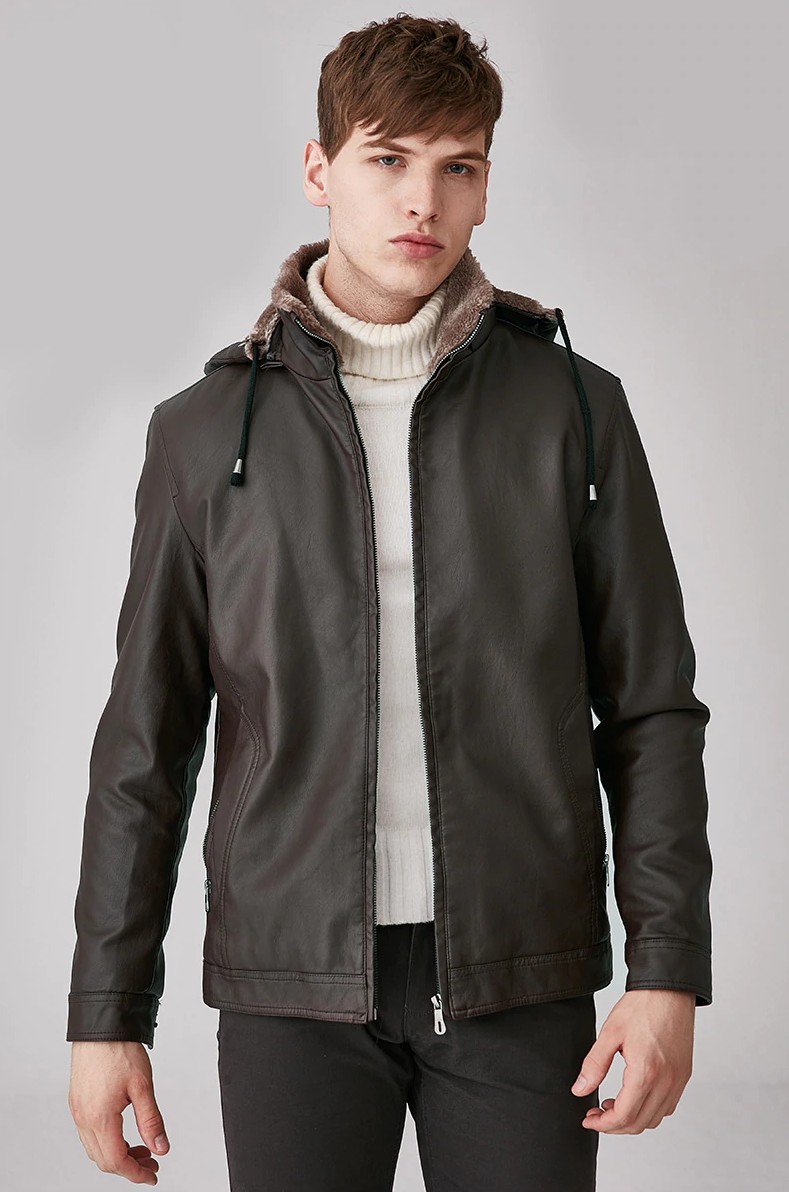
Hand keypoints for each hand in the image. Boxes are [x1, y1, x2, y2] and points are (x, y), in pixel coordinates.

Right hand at [68, 1040, 169, 1184]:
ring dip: (118, 1155)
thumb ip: (151, 1121)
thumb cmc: (119, 1050)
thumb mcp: (143, 1087)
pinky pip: (89, 1134)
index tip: (152, 1175)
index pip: (116, 1160)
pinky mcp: (77, 1102)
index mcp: (99, 1118)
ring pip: (95, 1149)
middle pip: (104, 1160)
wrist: (101, 1027)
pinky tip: (124, 1134)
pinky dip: (107, 1142)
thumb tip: (160, 1147)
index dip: (136, 1173)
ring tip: (142, 1148)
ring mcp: (78, 1111)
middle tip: (151, 1163)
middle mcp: (84, 1118)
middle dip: (129, 1167)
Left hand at [570, 989, 695, 1133]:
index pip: (623, 1116)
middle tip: (596, 1113)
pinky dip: (649, 1109)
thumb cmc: (641, 1007)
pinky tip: (633, 1095)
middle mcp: (666, 1082)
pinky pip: (667, 1106)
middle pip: (639, 1123)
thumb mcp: (610, 1033)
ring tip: (612, 1104)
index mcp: (646, 1072)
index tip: (588, 1119)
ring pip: (655, 1119)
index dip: (603, 1124)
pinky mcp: (684, 1074)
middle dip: (614, 1125)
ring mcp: (678, 1080)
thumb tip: (579, 1090)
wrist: (669, 989)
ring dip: (632, 1119)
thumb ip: (594, 1065)